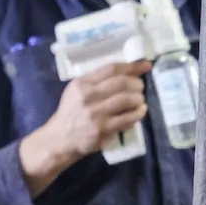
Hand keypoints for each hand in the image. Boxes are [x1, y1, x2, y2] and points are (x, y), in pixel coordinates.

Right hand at [20, 59, 151, 192]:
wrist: (60, 139)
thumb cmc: (71, 112)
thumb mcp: (76, 91)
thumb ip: (96, 81)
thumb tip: (127, 72)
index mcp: (82, 83)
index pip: (111, 69)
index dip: (132, 66)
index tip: (146, 65)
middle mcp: (88, 96)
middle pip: (121, 83)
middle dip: (137, 83)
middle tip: (140, 87)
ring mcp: (96, 114)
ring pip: (126, 99)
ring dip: (138, 98)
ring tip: (140, 99)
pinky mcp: (103, 129)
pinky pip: (127, 118)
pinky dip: (138, 113)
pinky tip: (140, 111)